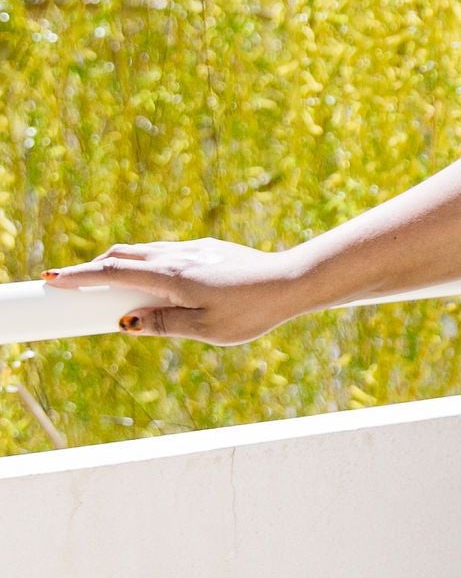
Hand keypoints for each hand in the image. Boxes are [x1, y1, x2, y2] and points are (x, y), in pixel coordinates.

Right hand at [41, 238, 304, 347]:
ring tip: (101, 281)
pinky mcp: (207, 248)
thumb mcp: (205, 329)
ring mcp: (193, 248)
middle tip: (69, 283)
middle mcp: (177, 256)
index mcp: (171, 276)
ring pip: (143, 251)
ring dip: (118, 262)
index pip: (112, 273)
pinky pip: (164, 251)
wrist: (292, 281)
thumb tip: (124, 323)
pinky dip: (143, 261)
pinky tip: (148, 277)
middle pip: (122, 255)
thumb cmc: (250, 311)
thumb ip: (163, 325)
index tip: (52, 281)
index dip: (79, 277)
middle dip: (92, 267)